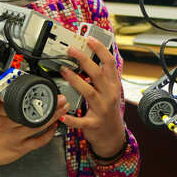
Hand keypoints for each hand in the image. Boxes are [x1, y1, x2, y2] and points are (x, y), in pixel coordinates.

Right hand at [0, 96, 67, 176]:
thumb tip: (9, 87)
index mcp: (1, 113)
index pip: (22, 102)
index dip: (37, 97)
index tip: (49, 91)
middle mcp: (9, 125)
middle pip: (34, 114)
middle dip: (52, 106)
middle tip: (62, 99)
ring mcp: (16, 138)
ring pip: (39, 126)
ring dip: (54, 118)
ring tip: (63, 109)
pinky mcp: (20, 149)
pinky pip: (37, 142)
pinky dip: (48, 134)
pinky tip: (55, 127)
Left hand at [59, 38, 125, 158]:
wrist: (112, 136)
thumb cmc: (107, 111)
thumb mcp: (109, 92)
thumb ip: (101, 78)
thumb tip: (88, 59)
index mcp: (113, 85)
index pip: (109, 63)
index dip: (100, 49)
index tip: (89, 39)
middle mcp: (109, 95)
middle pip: (98, 74)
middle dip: (84, 60)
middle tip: (71, 50)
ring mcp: (102, 110)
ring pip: (89, 92)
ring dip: (76, 81)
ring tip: (64, 71)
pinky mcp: (94, 124)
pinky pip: (81, 121)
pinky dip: (72, 119)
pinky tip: (63, 115)